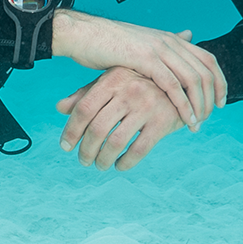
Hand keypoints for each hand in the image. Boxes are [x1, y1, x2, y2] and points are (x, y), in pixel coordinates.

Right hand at [50, 9, 226, 131]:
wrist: (84, 35)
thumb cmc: (108, 44)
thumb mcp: (140, 45)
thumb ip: (161, 51)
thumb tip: (180, 44)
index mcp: (170, 38)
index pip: (207, 59)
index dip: (219, 80)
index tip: (221, 101)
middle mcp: (169, 41)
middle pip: (206, 71)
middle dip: (213, 96)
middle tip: (212, 116)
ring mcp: (159, 49)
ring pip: (193, 79)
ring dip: (200, 105)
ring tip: (198, 124)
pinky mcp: (146, 59)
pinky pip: (173, 86)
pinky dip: (184, 105)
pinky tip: (186, 120)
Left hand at [56, 68, 191, 170]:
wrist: (183, 81)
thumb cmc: (140, 82)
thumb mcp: (113, 81)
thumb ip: (86, 94)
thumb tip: (59, 108)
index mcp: (113, 78)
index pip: (83, 108)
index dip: (71, 131)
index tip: (65, 147)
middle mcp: (129, 90)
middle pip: (97, 128)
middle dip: (86, 150)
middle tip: (83, 161)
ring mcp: (147, 105)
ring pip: (115, 142)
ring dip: (103, 159)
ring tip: (99, 165)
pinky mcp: (163, 121)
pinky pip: (138, 150)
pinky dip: (125, 163)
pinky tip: (119, 165)